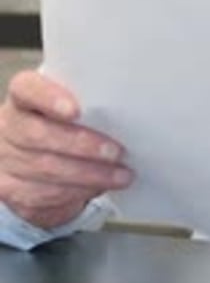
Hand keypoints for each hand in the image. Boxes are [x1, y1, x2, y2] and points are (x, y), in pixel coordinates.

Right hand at [0, 70, 132, 228]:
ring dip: (89, 175)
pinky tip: (99, 188)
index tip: (76, 111)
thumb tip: (125, 113)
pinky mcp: (9, 189)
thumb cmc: (62, 123)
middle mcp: (8, 125)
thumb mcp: (72, 105)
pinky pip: (43, 194)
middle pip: (38, 134)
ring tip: (120, 175)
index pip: (28, 88)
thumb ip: (87, 103)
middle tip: (116, 152)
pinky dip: (77, 192)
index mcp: (23, 95)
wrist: (35, 157)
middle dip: (82, 145)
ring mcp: (4, 159)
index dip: (49, 98)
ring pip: (45, 169)